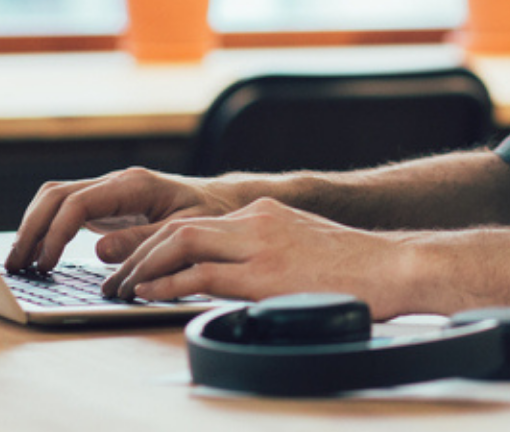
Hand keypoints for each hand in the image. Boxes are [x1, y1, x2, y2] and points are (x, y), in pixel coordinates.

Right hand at [5, 167, 238, 274]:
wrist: (221, 202)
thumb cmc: (210, 216)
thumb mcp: (186, 230)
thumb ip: (143, 241)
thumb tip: (99, 252)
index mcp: (134, 185)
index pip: (78, 203)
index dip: (55, 234)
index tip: (45, 264)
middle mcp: (116, 182)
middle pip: (56, 196)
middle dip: (31, 229)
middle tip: (16, 266)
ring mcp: (109, 191)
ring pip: (56, 199)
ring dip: (33, 227)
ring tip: (20, 262)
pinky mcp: (106, 204)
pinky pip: (66, 209)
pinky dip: (47, 228)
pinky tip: (38, 253)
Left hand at [102, 197, 405, 310]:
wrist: (395, 266)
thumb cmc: (358, 269)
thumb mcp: (304, 248)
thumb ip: (267, 256)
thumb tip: (238, 280)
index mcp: (265, 213)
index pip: (196, 222)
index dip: (156, 241)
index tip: (133, 261)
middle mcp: (257, 220)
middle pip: (179, 227)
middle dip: (139, 252)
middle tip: (114, 276)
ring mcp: (260, 244)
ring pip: (181, 243)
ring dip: (143, 267)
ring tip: (122, 288)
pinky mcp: (265, 273)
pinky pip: (201, 275)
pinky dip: (167, 284)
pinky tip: (149, 295)